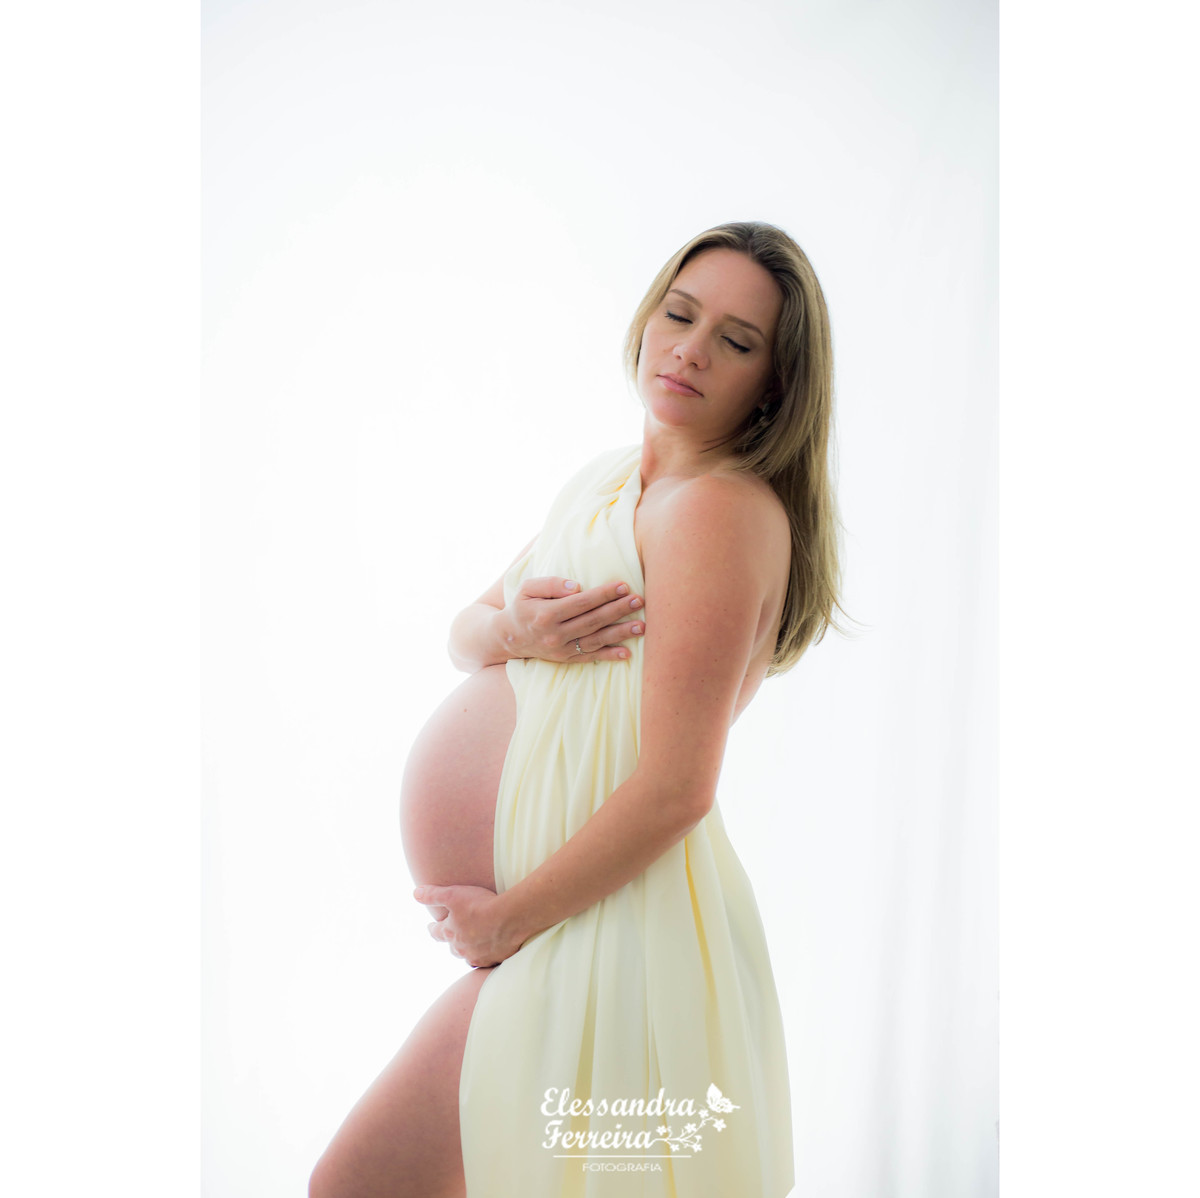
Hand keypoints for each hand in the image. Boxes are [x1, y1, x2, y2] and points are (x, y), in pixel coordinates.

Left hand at [413, 884, 525, 967]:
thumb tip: (415, 893)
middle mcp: (461, 948)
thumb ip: (433, 895)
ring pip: (468, 956)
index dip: (433, 929)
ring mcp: (477, 956)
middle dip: (451, 940)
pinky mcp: (493, 960)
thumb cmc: (480, 905)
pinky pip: (486, 961)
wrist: (509, 919)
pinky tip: (489, 950)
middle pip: (452, 947)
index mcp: (450, 932)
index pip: (436, 933)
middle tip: (454, 934)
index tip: (431, 926)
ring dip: (468, 950)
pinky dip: (485, 955)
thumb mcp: (453, 894)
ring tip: (471, 943)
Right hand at [499, 577, 645, 663]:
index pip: (581, 602)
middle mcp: (555, 634)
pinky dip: (609, 656)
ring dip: (620, 634)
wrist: (508, 638)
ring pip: (595, 641)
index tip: (623, 586)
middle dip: (618, 610)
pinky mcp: (565, 660)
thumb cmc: (522, 607)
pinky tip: (627, 653)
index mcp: (546, 614)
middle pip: (592, 621)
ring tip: (641, 626)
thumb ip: (551, 584)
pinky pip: (590, 658)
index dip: (603, 594)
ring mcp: (561, 650)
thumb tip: (577, 586)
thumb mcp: (528, 589)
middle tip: (639, 601)